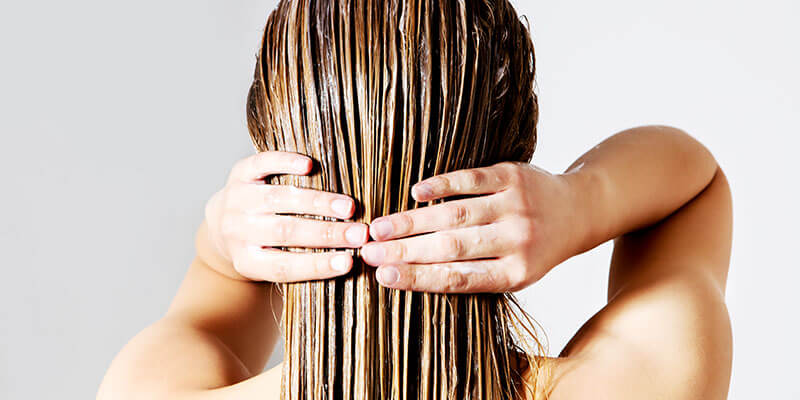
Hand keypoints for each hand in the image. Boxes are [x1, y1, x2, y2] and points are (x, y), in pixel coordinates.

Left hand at [202, 151, 368, 281]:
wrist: (221, 225)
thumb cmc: (261, 249)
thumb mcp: (271, 265)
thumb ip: (302, 264)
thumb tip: (350, 263)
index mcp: (247, 261)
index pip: (284, 267)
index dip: (317, 266)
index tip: (349, 262)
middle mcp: (238, 231)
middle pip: (285, 232)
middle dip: (327, 233)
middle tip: (359, 234)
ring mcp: (237, 200)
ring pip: (280, 199)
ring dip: (317, 203)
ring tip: (348, 207)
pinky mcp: (239, 173)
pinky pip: (261, 165)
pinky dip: (285, 163)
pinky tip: (310, 165)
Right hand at [360, 161, 584, 292]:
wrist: (577, 210)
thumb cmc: (534, 249)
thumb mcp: (513, 273)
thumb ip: (472, 275)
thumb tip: (409, 277)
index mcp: (515, 274)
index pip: (458, 279)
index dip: (418, 278)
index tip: (383, 277)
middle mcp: (517, 241)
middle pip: (451, 247)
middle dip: (404, 251)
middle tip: (367, 252)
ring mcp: (515, 206)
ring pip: (455, 214)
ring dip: (412, 221)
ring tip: (378, 228)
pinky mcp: (513, 176)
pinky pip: (471, 179)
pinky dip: (441, 185)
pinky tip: (415, 193)